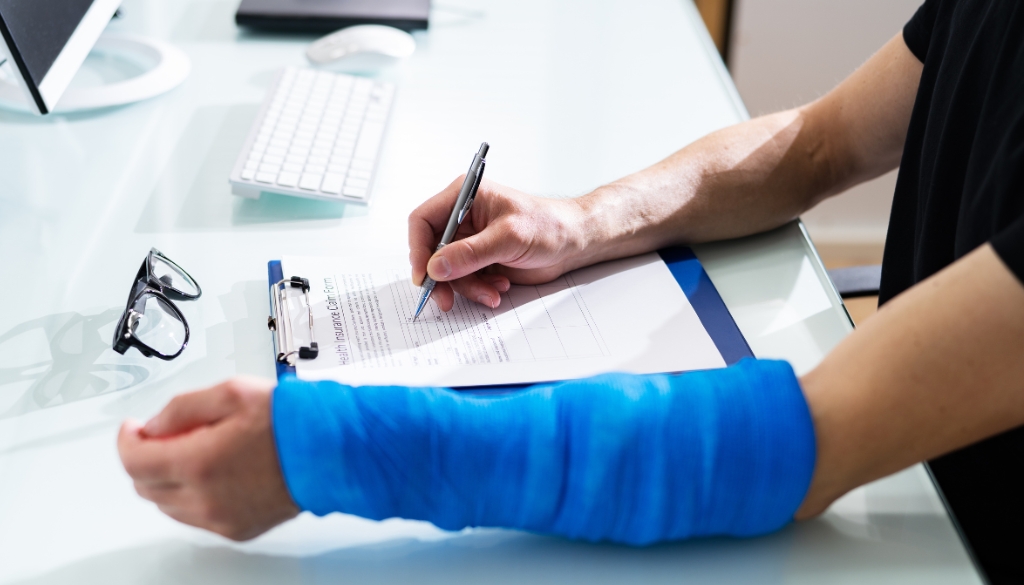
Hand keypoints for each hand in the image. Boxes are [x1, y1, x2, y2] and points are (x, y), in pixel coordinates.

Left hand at [118, 377, 298, 540]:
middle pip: (145, 486)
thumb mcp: (232, 392)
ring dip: (169, 478)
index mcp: (199, 462)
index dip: (126, 440)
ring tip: (196, 450)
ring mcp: (220, 518)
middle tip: (164, 435)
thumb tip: (154, 424)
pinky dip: (193, 495)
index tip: (133, 429)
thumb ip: (183, 407)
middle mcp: (204, 498)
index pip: (133, 461)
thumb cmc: (293, 421)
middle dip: (146, 458)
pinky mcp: (236, 529)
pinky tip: (215, 472)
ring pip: (167, 505)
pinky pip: (195, 517)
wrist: (332, 451)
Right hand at [409, 177, 593, 311]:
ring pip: (448, 271)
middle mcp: (462, 218)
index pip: (423, 220)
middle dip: (441, 277)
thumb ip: (471, 253)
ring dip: (467, 287)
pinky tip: (499, 287)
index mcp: (464, 197)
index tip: (424, 276)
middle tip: (445, 300)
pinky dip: (479, 289)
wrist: (573, 243)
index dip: (418, 249)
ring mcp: (470, 241)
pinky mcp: (479, 260)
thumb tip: (436, 267)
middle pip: (431, 251)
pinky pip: (465, 280)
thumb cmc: (548, 226)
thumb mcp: (508, 237)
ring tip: (492, 292)